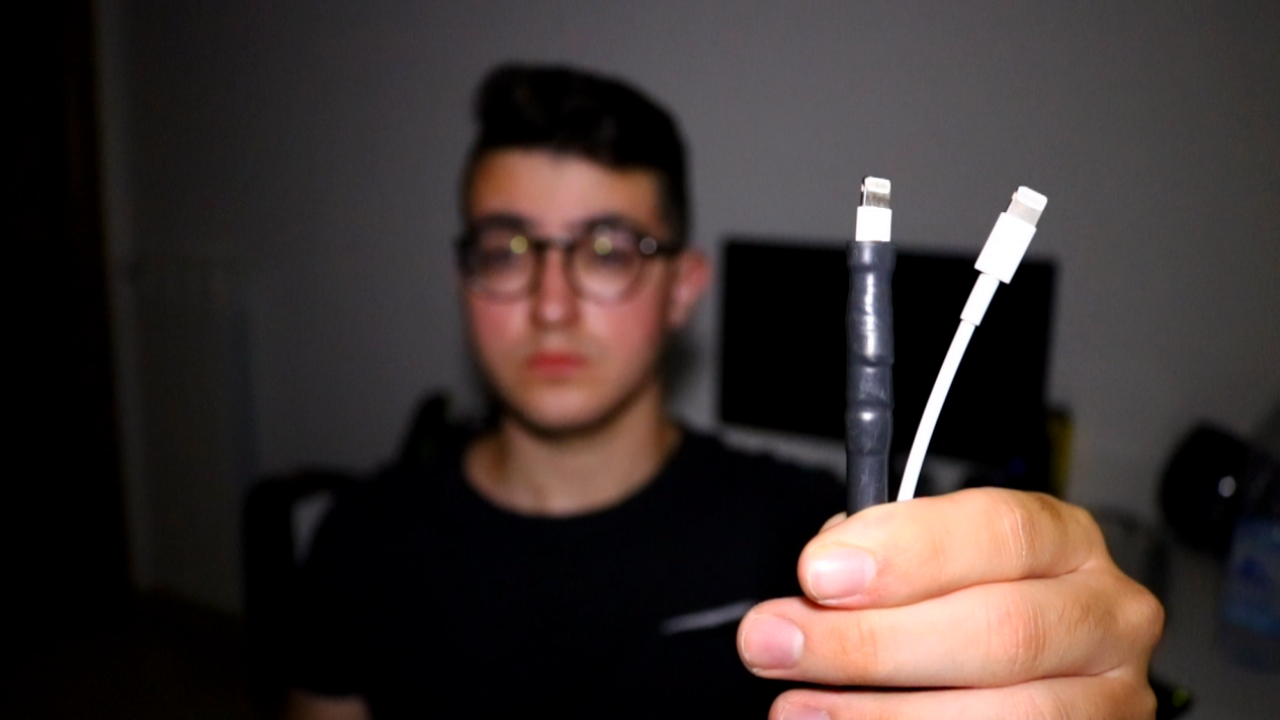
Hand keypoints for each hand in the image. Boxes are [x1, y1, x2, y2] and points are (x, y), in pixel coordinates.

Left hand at [737, 488, 1163, 718]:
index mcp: (1063, 541)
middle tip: (776, 642)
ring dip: (880, 714)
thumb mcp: (931, 560)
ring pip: (1001, 713)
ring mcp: (1108, 697)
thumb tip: (823, 576)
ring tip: (797, 708)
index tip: (817, 573)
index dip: (906, 550)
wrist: (1009, 674)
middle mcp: (1104, 615)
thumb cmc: (961, 600)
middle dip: (870, 641)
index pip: (1001, 530)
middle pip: (999, 629)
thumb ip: (886, 556)